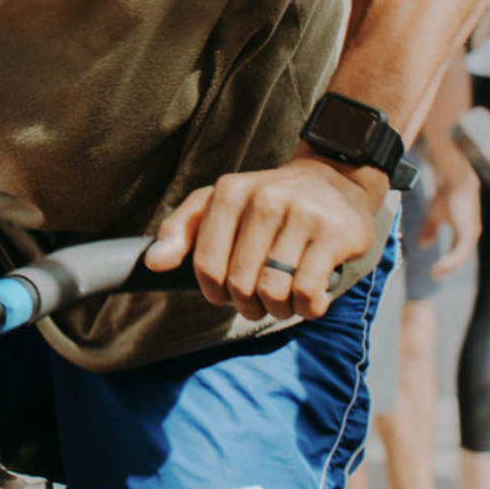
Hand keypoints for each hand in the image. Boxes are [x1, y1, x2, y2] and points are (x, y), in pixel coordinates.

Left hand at [146, 156, 383, 321]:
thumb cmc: (269, 202)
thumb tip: (153, 263)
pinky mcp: (334, 234)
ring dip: (277, 309)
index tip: (227, 294)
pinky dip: (306, 308)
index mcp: (230, 192)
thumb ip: (182, 230)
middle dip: (247, 305)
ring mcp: (302, 215)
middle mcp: (264, 200)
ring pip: (273, 291)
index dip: (214, 292)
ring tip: (283, 301)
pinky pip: (308, 291)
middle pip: (239, 283)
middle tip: (258, 301)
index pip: (206, 264)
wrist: (335, 179)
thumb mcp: (219, 204)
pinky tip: (309, 300)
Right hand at [422, 166, 481, 279]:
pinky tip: (441, 265)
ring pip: (460, 257)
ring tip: (436, 273)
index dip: (446, 261)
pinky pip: (461, 252)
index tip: (434, 271)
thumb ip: (430, 231)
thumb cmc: (445, 195)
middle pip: (459, 257)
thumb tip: (424, 245)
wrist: (455, 181)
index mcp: (463, 232)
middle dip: (447, 268)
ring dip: (448, 266)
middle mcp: (470, 235)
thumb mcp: (434, 216)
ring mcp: (471, 234)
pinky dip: (451, 260)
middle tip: (435, 277)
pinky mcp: (470, 233)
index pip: (456, 251)